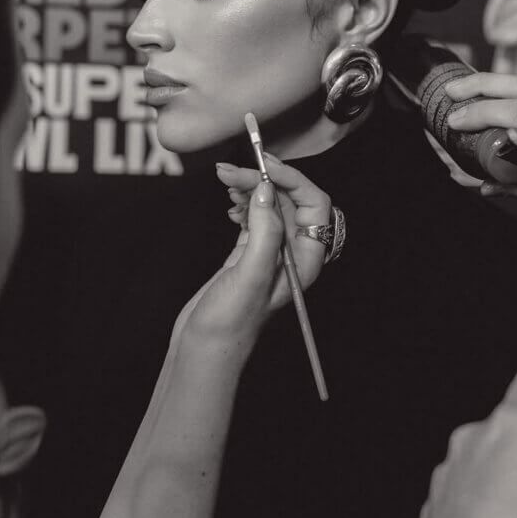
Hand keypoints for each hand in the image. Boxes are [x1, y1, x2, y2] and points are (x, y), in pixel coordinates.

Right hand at [216, 153, 330, 312]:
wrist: (203, 350)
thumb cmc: (230, 324)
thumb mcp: (250, 275)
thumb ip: (264, 231)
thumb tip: (265, 191)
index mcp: (305, 261)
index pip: (313, 205)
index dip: (292, 181)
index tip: (263, 167)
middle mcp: (292, 255)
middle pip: (289, 201)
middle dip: (264, 180)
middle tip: (232, 171)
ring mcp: (269, 254)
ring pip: (269, 206)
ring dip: (250, 188)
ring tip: (227, 181)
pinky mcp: (247, 255)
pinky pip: (253, 217)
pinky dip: (242, 203)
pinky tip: (229, 202)